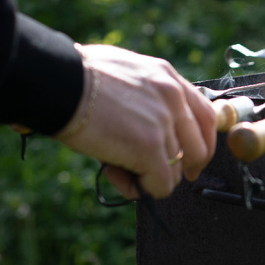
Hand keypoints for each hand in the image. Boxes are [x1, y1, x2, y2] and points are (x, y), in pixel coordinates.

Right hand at [54, 45, 215, 198]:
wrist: (57, 81)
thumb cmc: (76, 78)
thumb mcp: (125, 74)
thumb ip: (148, 97)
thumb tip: (153, 131)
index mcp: (167, 77)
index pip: (206, 116)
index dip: (200, 144)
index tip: (189, 160)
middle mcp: (173, 98)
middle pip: (199, 148)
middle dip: (182, 168)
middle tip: (159, 177)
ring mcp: (163, 123)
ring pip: (175, 170)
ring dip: (149, 177)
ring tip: (118, 169)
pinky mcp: (149, 148)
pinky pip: (161, 184)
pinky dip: (143, 189)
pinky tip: (122, 179)